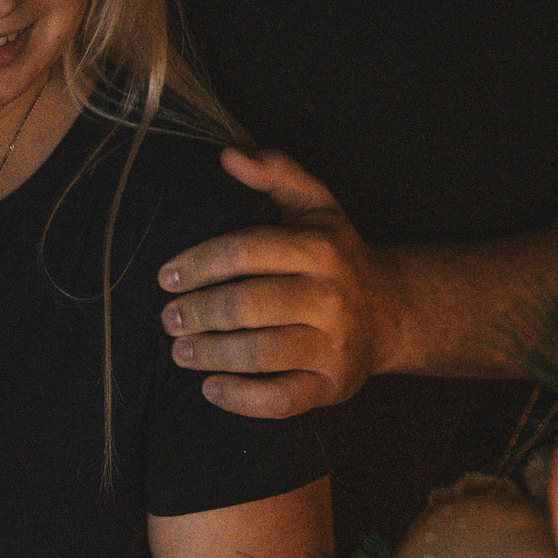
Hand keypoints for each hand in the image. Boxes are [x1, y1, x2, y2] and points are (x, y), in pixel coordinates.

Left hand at [157, 147, 409, 417]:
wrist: (391, 312)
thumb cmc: (337, 255)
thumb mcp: (315, 206)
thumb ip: (276, 173)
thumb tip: (229, 156)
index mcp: (322, 248)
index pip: (247, 251)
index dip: (199, 264)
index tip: (166, 277)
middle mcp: (332, 297)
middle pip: (248, 306)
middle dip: (198, 313)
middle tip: (168, 319)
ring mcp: (335, 345)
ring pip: (260, 354)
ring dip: (210, 355)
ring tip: (180, 351)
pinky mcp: (333, 386)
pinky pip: (282, 401)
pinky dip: (241, 399)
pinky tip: (210, 389)